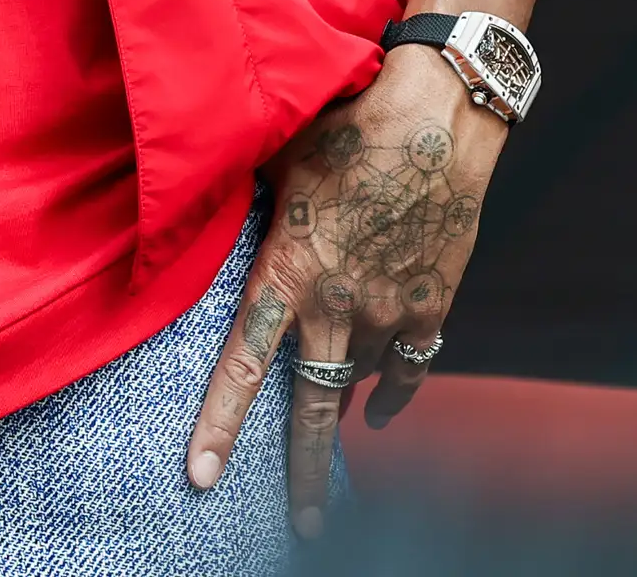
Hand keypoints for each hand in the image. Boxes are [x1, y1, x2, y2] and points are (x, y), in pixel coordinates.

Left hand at [187, 48, 502, 534]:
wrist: (439, 112)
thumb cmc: (348, 120)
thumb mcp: (278, 160)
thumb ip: (245, 204)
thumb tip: (197, 209)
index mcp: (289, 269)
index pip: (243, 364)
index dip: (220, 423)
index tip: (202, 475)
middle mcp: (337, 301)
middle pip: (312, 406)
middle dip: (303, 472)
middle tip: (303, 525)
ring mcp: (389, 307)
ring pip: (357, 376)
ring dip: (339, 393)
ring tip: (327, 416)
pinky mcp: (432, 301)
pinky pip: (410, 367)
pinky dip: (392, 393)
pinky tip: (378, 410)